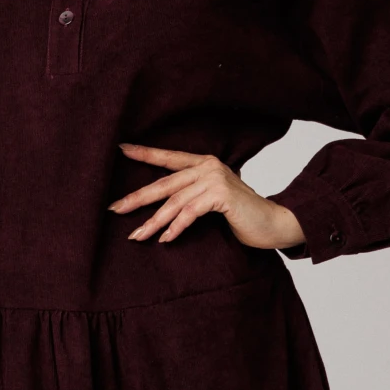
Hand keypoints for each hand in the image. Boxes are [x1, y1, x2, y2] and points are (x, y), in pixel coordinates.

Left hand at [110, 142, 305, 250]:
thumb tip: (162, 207)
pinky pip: (190, 213)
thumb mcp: (213, 200)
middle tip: (114, 209)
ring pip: (174, 202)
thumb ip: (192, 196)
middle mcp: (208, 167)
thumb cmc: (242, 216)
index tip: (121, 149)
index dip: (145, 153)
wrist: (274, 223)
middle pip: (164, 184)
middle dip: (137, 198)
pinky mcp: (222, 195)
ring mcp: (215, 179)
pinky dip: (176, 228)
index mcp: (204, 164)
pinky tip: (166, 239)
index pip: (168, 159)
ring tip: (137, 236)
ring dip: (153, 222)